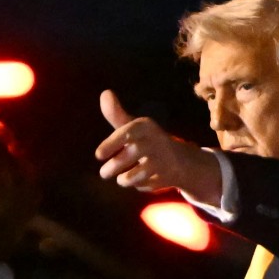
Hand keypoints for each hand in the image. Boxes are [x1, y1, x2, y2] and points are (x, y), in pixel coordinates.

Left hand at [95, 90, 221, 201]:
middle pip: (133, 153)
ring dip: (126, 179)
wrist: (180, 160)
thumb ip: (116, 115)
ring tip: (121, 179)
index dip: (112, 143)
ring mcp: (164, 159)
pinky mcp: (168, 176)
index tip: (98, 155)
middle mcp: (156, 141)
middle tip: (103, 173)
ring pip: (140, 172)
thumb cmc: (147, 141)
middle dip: (115, 165)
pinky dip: (141, 185)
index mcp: (146, 127)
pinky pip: (148, 184)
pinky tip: (141, 181)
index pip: (128, 132)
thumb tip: (104, 92)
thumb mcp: (134, 127)